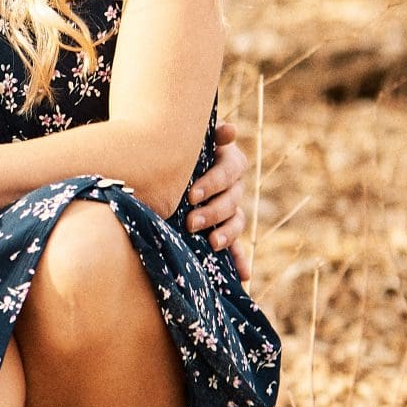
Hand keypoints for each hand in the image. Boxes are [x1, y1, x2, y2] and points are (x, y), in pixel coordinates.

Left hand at [185, 122, 251, 280]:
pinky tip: (244, 276)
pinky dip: (240, 260)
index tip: (191, 195)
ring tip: (212, 244)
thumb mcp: (187, 143)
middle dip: (212, 212)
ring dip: (227, 234)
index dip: (213, 183)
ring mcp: (230, 210)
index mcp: (228, 162)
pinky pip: (237, 247)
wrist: (162, 169)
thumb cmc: (175, 151)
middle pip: (232, 200)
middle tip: (190, 223)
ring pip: (237, 222)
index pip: (230, 171)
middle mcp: (233, 186)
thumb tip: (230, 130)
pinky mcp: (224, 230)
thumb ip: (207, 137)